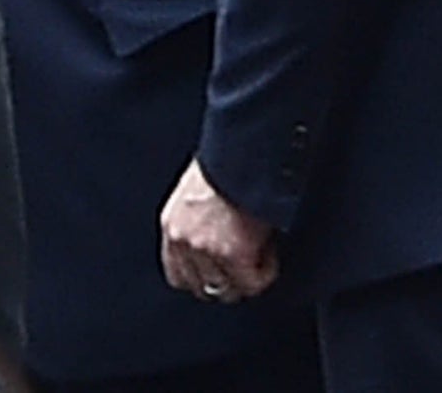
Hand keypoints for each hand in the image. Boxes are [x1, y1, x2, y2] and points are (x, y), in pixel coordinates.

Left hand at [159, 158, 278, 302]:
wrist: (241, 151)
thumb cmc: (225, 162)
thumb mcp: (196, 193)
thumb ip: (197, 223)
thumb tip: (216, 241)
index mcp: (171, 225)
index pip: (178, 275)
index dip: (203, 278)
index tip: (221, 272)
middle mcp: (183, 242)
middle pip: (203, 288)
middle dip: (227, 281)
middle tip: (246, 266)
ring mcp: (206, 250)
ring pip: (228, 290)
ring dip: (246, 279)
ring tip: (260, 257)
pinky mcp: (233, 254)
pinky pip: (253, 282)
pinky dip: (265, 272)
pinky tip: (270, 252)